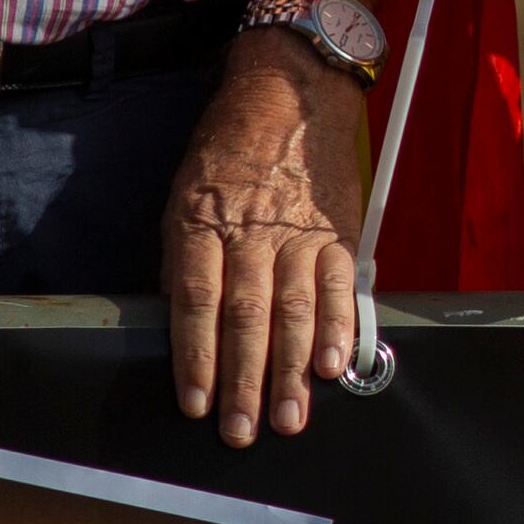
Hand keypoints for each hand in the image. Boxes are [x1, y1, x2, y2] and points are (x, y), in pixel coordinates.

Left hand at [163, 39, 366, 448]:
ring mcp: (299, 232)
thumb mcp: (184, 194)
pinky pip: (339, 287)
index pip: (198, 301)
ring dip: (291, 370)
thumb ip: (185, 259)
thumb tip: (186, 322)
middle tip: (243, 431)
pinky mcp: (338, 231)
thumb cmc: (229, 147)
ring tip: (290, 417)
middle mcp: (251, 231)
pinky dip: (337, 328)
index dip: (197, 357)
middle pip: (247, 316)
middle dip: (244, 380)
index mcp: (203, 222)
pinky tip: (333, 366)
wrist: (292, 93)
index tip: (196, 404)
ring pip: (295, 310)